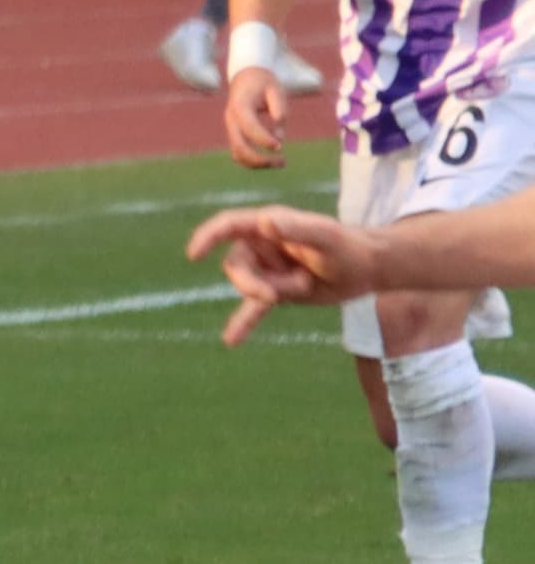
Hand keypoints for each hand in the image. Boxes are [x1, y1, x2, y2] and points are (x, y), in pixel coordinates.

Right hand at [188, 203, 384, 342]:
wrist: (370, 269)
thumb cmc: (349, 246)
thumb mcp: (324, 236)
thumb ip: (295, 228)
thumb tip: (263, 222)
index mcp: (267, 225)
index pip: (227, 226)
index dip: (207, 237)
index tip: (193, 256)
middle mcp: (262, 245)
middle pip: (236, 266)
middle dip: (253, 283)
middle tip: (275, 296)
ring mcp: (268, 270)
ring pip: (249, 288)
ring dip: (275, 294)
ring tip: (307, 285)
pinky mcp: (277, 292)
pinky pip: (253, 310)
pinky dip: (242, 324)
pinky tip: (230, 341)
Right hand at [224, 60, 286, 170]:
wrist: (246, 77)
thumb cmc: (264, 83)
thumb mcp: (276, 90)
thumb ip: (279, 110)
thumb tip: (280, 137)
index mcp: (240, 106)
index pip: (249, 127)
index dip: (263, 140)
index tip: (280, 147)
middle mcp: (231, 119)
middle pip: (239, 146)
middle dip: (260, 159)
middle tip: (283, 162)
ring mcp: (231, 128)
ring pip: (237, 153)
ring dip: (257, 163)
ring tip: (281, 163)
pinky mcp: (235, 134)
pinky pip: (239, 153)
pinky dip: (253, 161)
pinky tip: (271, 160)